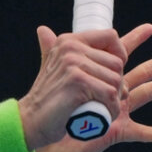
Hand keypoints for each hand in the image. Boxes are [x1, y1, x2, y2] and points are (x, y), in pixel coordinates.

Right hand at [18, 27, 127, 149]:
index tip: (112, 74)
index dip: (119, 55)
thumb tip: (42, 30)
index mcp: (68, 41)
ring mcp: (73, 64)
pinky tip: (101, 116)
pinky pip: (110, 94)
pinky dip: (111, 109)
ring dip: (114, 101)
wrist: (31, 120)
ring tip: (99, 109)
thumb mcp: (51, 66)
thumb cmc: (47, 98)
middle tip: (102, 100)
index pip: (110, 36)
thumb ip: (51, 47)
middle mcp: (70, 48)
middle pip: (117, 63)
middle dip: (117, 86)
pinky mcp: (78, 82)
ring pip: (116, 81)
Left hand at [33, 23, 151, 151]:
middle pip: (144, 73)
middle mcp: (114, 95)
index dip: (134, 41)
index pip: (121, 56)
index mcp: (102, 80)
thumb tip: (43, 29)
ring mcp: (118, 112)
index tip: (150, 27)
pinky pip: (142, 132)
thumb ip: (52, 53)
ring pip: (149, 94)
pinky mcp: (116, 130)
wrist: (45, 137)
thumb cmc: (51, 111)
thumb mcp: (54, 78)